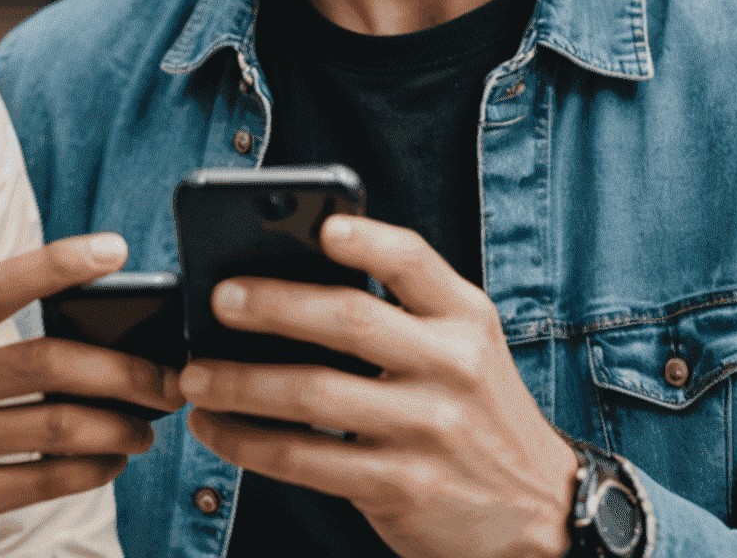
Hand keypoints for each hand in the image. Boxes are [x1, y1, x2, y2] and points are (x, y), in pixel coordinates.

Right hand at [0, 233, 182, 557]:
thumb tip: (69, 335)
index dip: (58, 263)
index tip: (115, 250)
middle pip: (44, 360)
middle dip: (122, 367)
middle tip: (166, 375)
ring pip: (55, 426)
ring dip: (118, 425)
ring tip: (146, 425)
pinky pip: (42, 483)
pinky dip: (90, 471)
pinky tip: (109, 463)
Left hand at [180, 217, 575, 557]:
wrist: (542, 510)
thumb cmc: (476, 406)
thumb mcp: (463, 344)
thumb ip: (401, 307)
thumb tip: (287, 275)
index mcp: (464, 315)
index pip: (414, 259)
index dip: (367, 240)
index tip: (321, 227)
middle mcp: (451, 365)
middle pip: (348, 319)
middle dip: (272, 304)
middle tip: (218, 298)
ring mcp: (427, 429)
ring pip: (314, 394)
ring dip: (241, 383)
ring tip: (194, 376)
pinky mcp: (401, 487)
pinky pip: (307, 460)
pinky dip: (250, 443)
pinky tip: (218, 430)